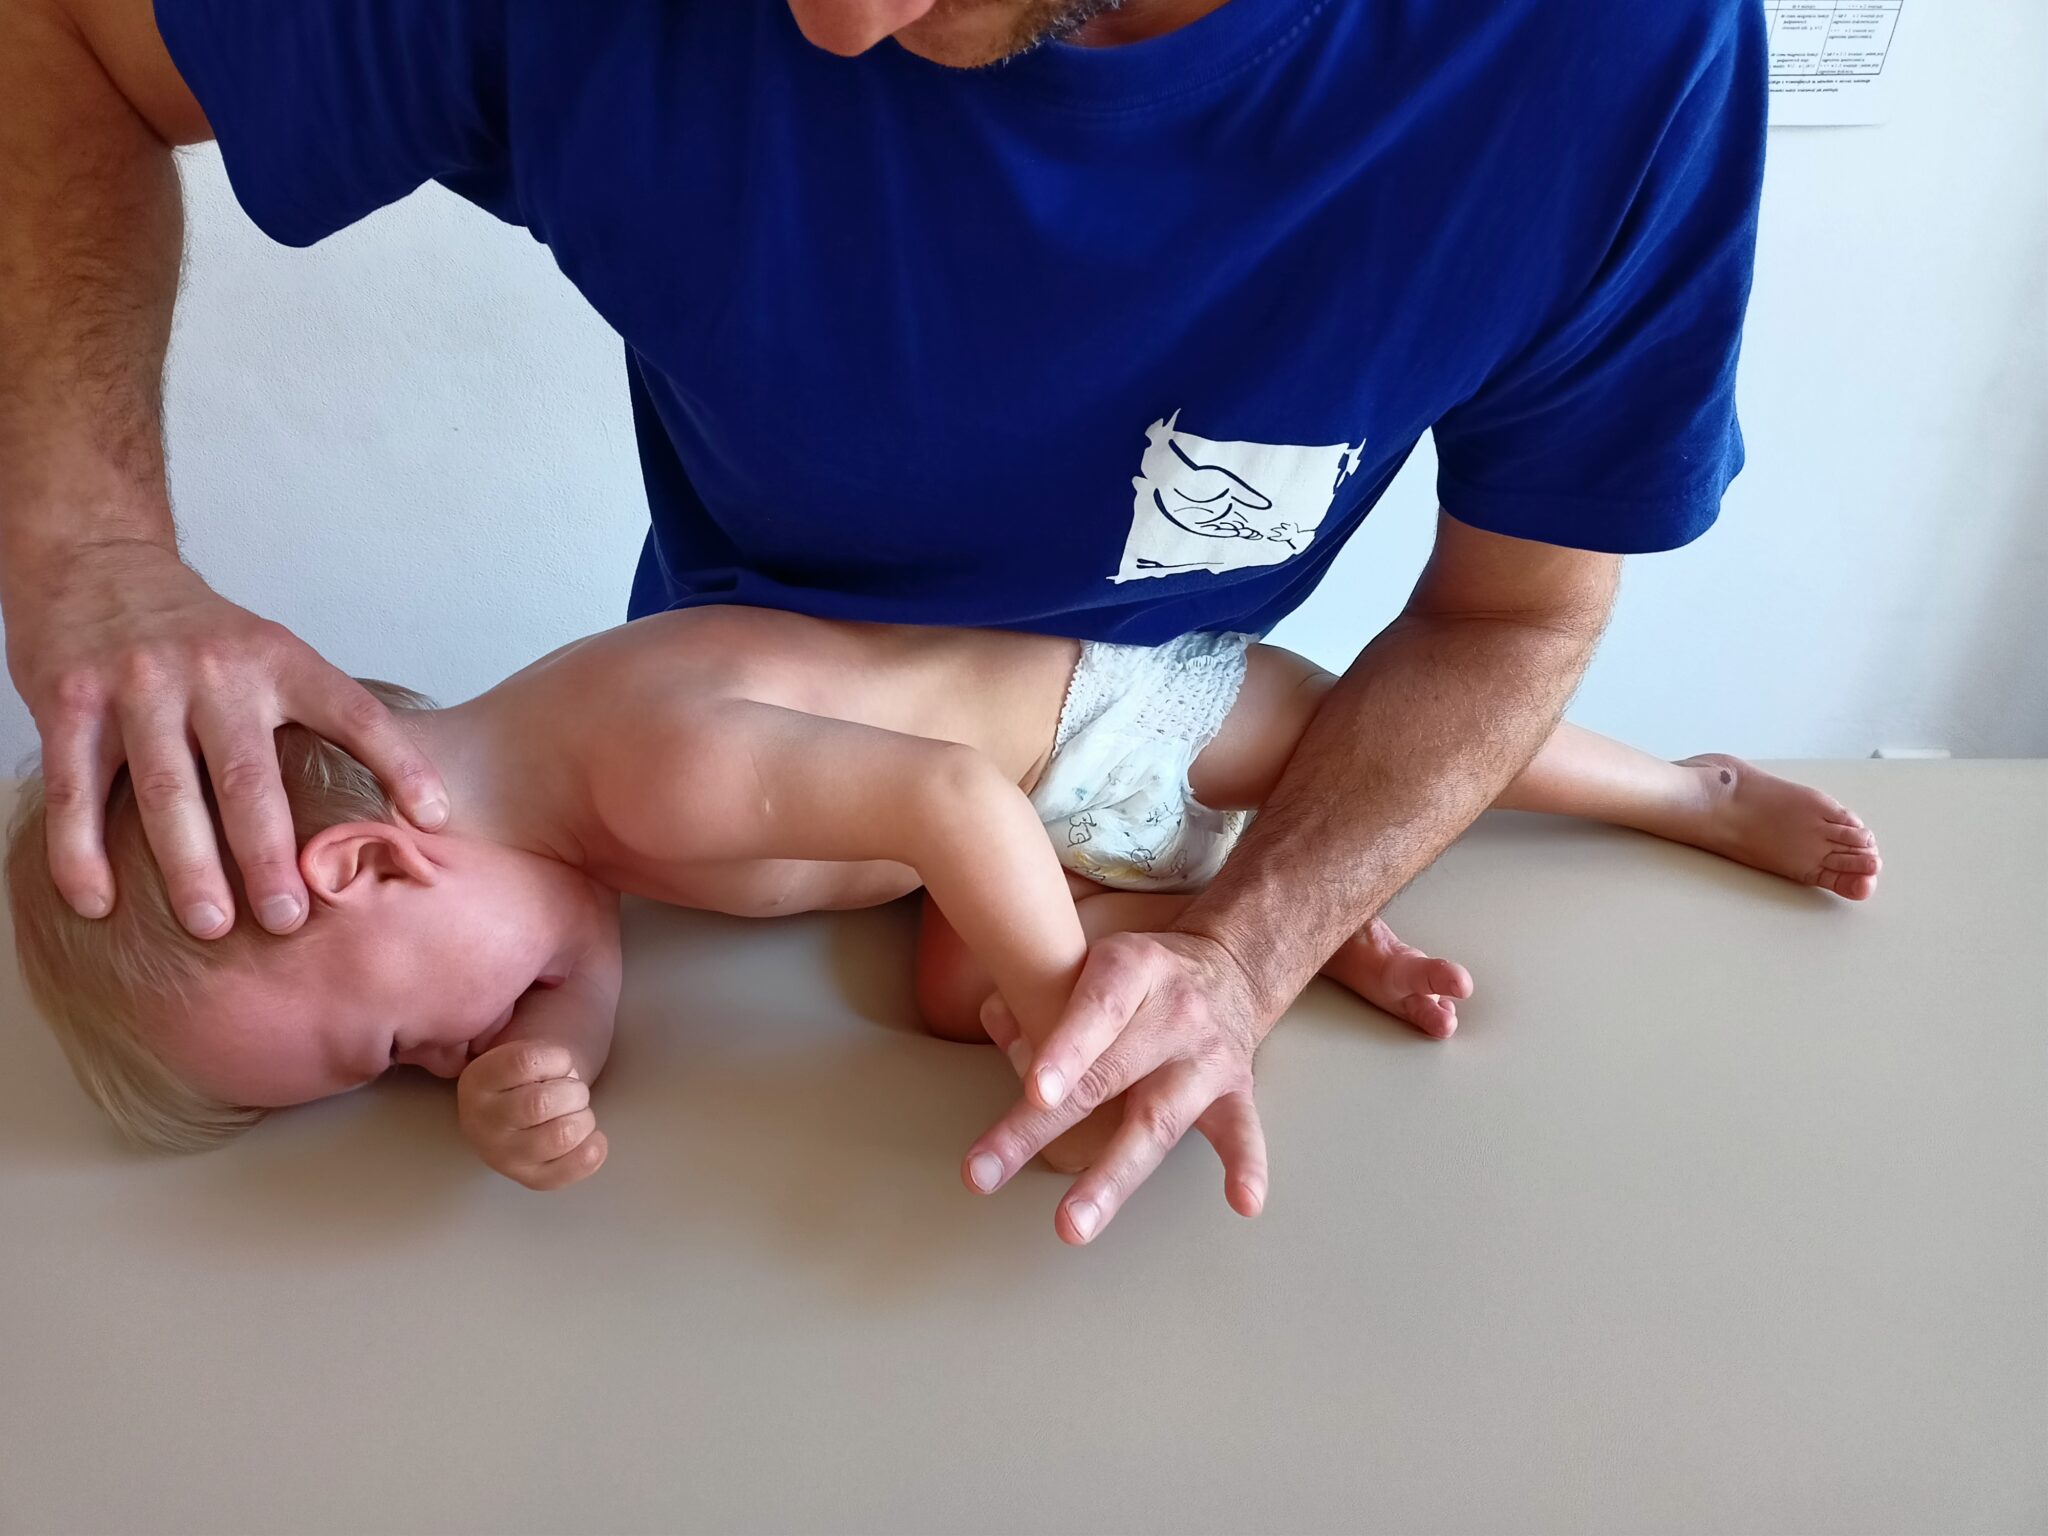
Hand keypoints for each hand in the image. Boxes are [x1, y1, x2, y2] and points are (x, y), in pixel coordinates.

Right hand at [5, 538, 447, 935]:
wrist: (97, 559)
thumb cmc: (201, 634)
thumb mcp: (270, 653)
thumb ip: (311, 718)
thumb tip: (388, 807)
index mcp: (279, 660)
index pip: (353, 713)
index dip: (399, 763)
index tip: (434, 820)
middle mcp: (215, 671)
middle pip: (248, 775)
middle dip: (270, 853)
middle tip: (289, 919)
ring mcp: (139, 685)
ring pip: (166, 790)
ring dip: (188, 866)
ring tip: (212, 927)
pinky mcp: (70, 701)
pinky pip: (76, 791)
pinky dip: (82, 853)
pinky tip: (97, 904)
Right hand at [456, 1041, 608, 1190]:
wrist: (509, 1116)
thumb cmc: (523, 1080)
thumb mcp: (520, 1055)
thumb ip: (542, 1056)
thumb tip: (570, 1072)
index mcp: (478, 1081)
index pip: (525, 1062)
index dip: (558, 1059)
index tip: (561, 1063)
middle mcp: (482, 1123)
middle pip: (542, 1103)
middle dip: (574, 1091)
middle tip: (573, 1091)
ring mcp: (503, 1156)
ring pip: (560, 1136)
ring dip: (584, 1119)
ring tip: (577, 1113)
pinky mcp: (529, 1179)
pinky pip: (569, 1170)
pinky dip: (592, 1150)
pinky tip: (593, 1138)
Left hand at [963, 930, 1270, 1245]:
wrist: (1230, 968)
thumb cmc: (1138, 976)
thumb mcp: (1090, 958)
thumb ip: (1041, 988)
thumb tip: (996, 1022)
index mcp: (1133, 971)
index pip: (1097, 1010)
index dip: (1066, 1050)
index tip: (1035, 1092)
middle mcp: (1175, 1014)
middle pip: (1107, 1079)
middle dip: (1043, 1129)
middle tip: (987, 1174)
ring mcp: (1207, 1058)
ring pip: (1158, 1122)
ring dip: (1113, 1177)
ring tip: (1073, 1225)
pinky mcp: (1237, 1093)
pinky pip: (1244, 1132)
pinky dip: (1246, 1166)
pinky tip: (1243, 1201)